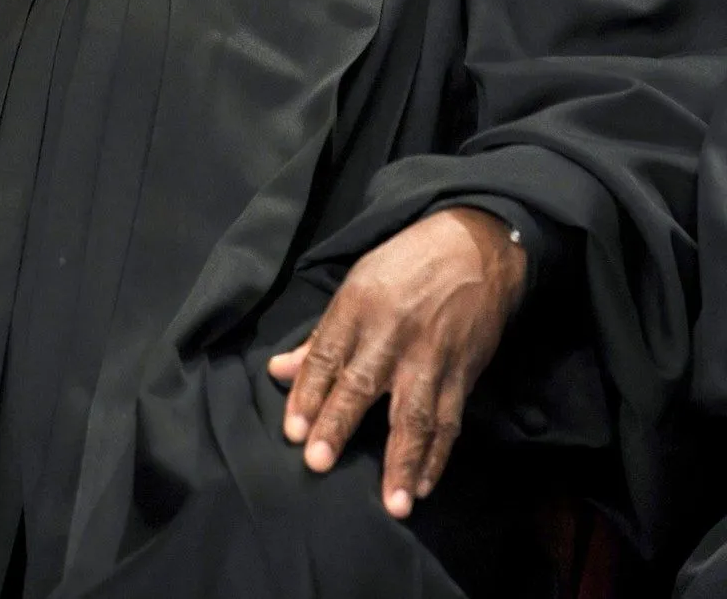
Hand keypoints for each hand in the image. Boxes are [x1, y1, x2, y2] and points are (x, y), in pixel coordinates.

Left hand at [267, 207, 525, 519]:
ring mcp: (430, 355)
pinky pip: (450, 420)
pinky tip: (425, 484)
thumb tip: (278, 371)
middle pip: (360, 384)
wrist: (474, 248)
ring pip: (413, 414)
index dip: (307, 393)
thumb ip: (320, 336)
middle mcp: (392, 332)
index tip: (292, 430)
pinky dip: (439, 456)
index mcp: (358, 306)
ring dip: (402, 461)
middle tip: (317, 462)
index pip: (325, 355)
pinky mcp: (462, 371)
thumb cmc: (405, 265)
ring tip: (393, 503)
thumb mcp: (356, 284)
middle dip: (338, 424)